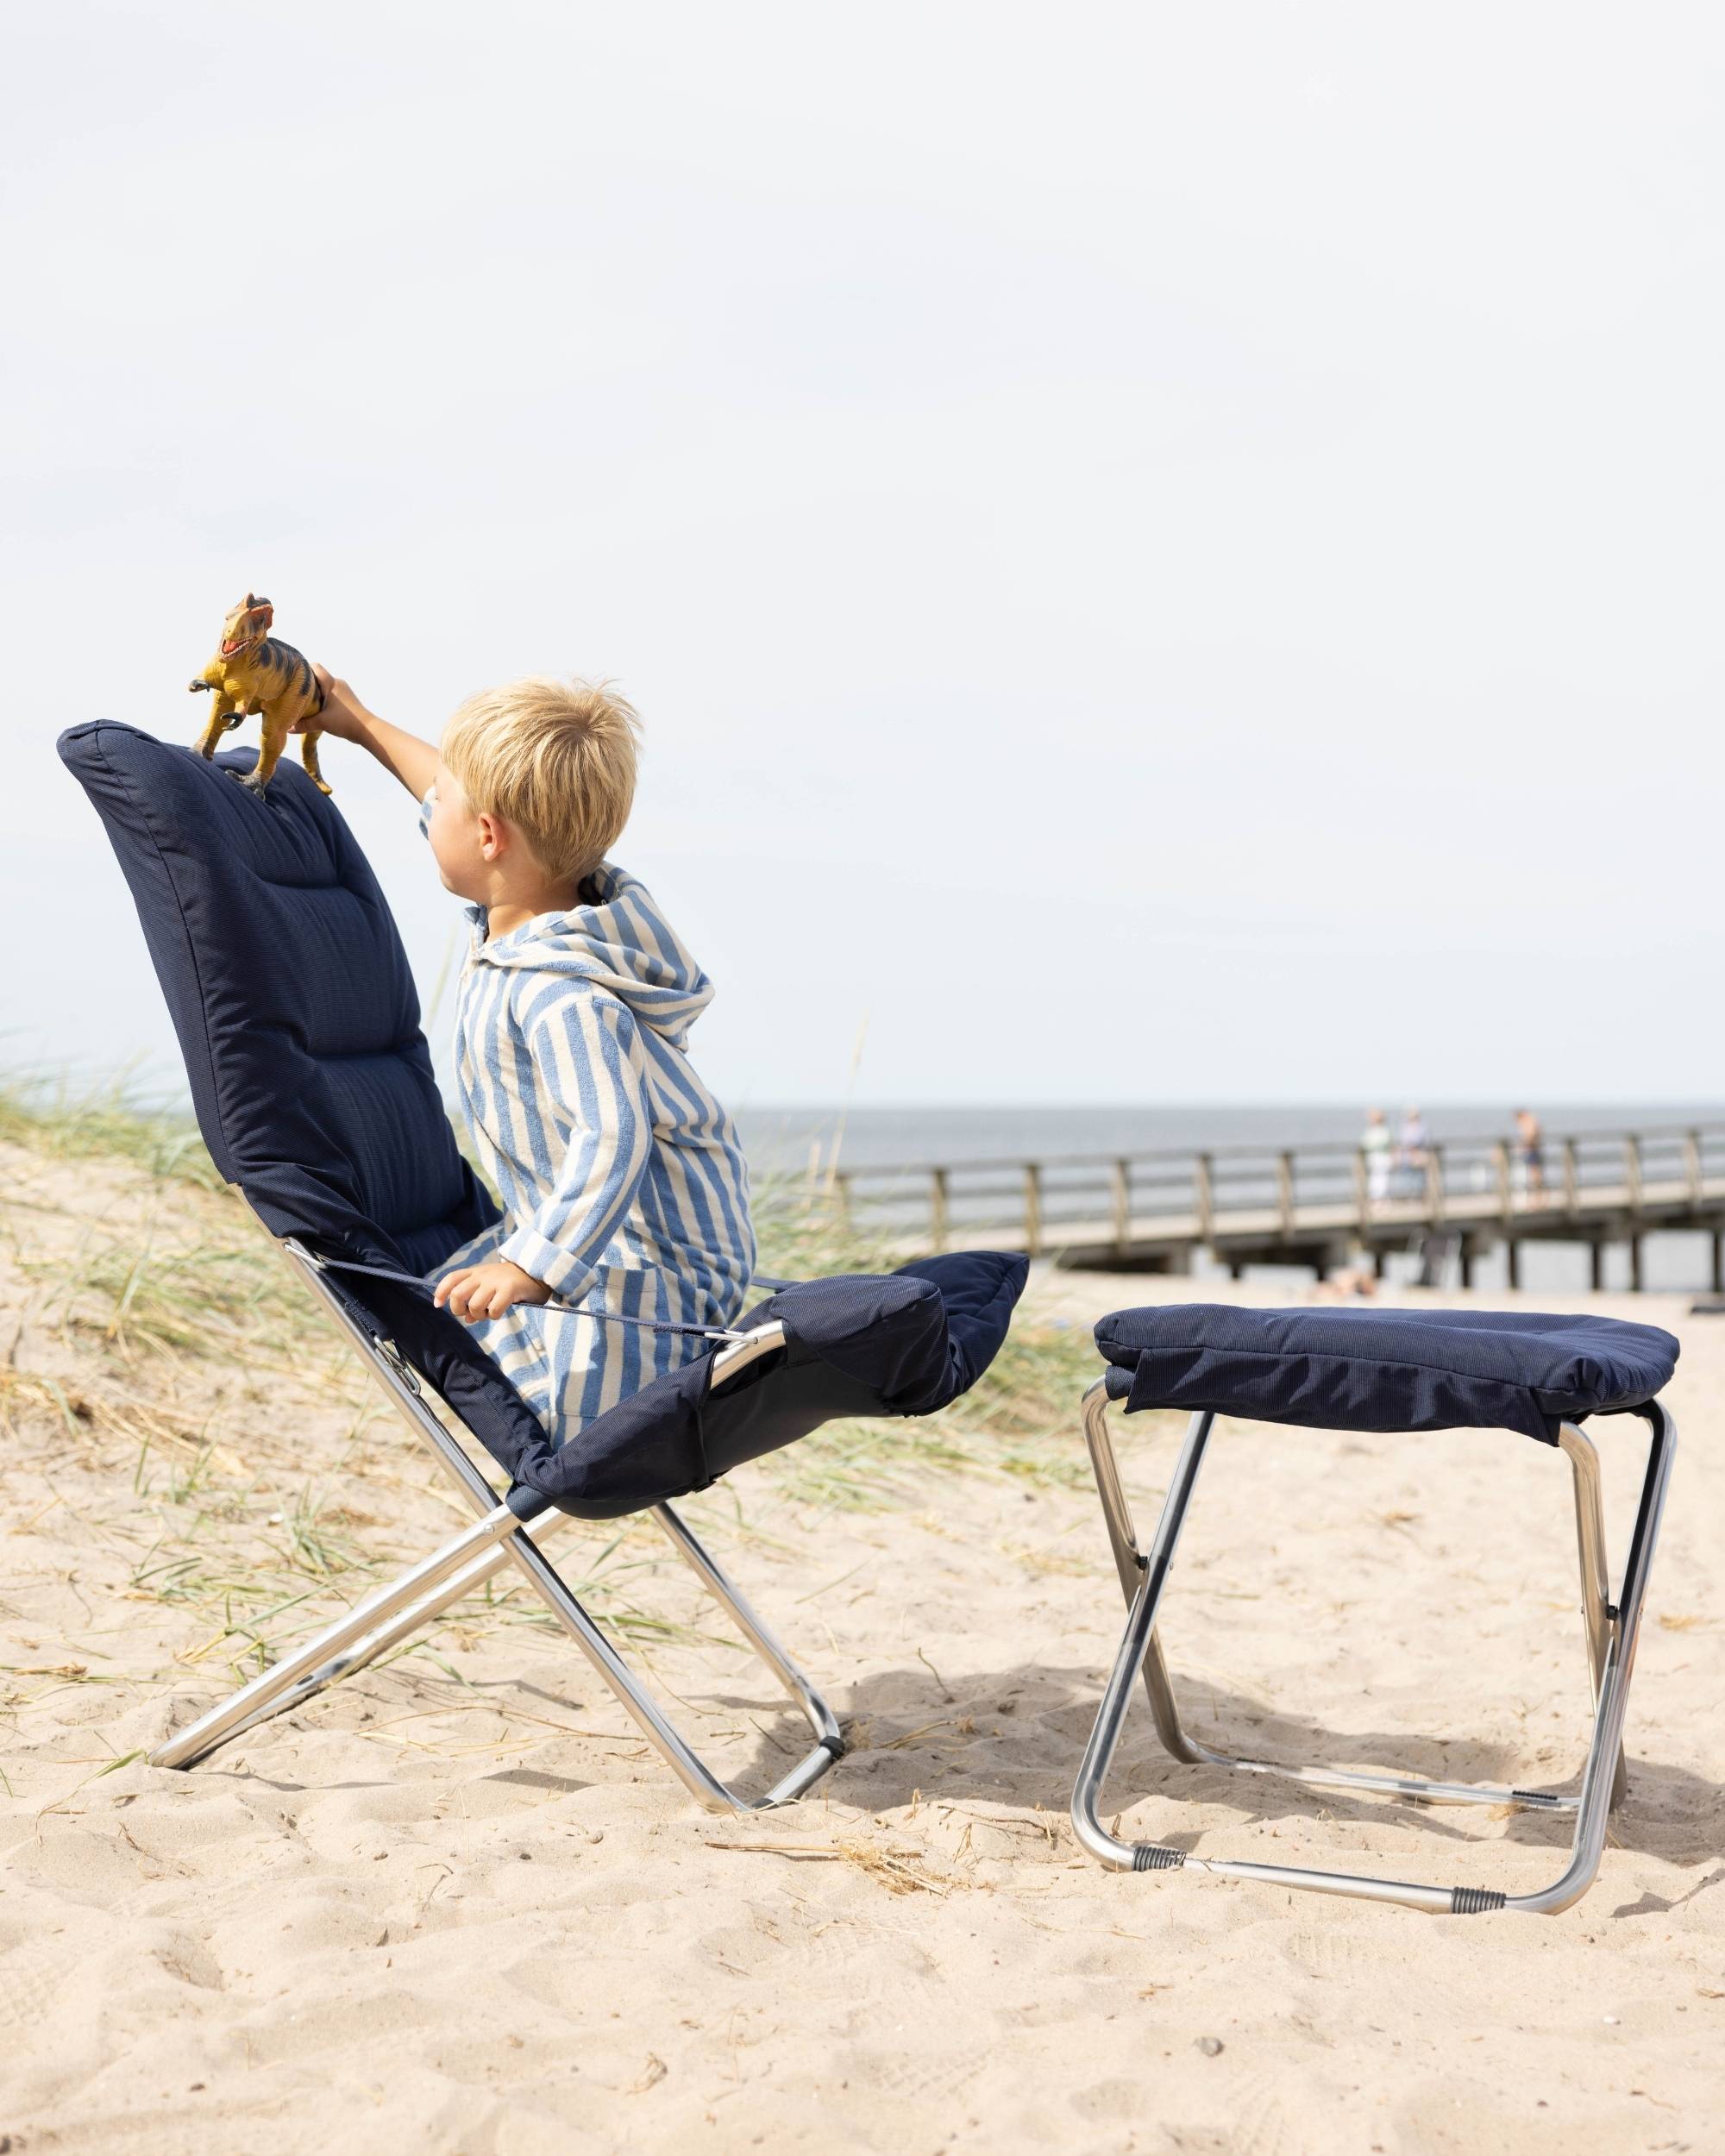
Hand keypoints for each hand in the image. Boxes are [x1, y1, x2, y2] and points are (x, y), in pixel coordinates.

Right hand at [298, 665, 373, 741]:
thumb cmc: (346, 721)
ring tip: (303, 702)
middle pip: (318, 677)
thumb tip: (288, 728)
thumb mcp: (322, 723)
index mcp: (331, 683)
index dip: (303, 669)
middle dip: (306, 684)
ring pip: (324, 687)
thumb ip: (304, 724)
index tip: (292, 677)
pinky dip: (322, 700)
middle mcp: (338, 683)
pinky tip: (316, 710)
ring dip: (314, 693)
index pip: (315, 667)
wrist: (368, 730)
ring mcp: (343, 691)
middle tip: (294, 692)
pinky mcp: (346, 700)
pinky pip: (330, 695)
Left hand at [433, 1259, 552, 1321]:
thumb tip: (467, 1319)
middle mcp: (483, 1275)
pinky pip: (493, 1309)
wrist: (539, 1272)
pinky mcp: (509, 1289)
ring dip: (478, 1315)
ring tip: (488, 1313)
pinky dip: (494, 1316)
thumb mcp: (491, 1287)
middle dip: (458, 1309)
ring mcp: (496, 1281)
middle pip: (458, 1293)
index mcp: (477, 1272)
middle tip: (468, 1314)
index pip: (452, 1278)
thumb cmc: (513, 1282)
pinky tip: (500, 1312)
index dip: (441, 1292)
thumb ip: (477, 1299)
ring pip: (474, 1305)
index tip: (438, 1304)